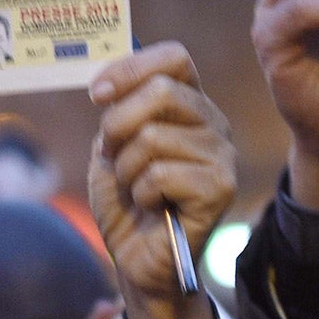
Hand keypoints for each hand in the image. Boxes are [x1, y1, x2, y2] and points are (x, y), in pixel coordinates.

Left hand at [88, 43, 236, 313]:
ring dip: (127, 169)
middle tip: (113, 156)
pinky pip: (161, 173)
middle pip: (161, 90)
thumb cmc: (126, 203)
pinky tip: (153, 207)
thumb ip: (117, 110)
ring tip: (136, 190)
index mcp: (189, 105)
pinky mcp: (220, 188)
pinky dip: (141, 194)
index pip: (174, 58)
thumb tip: (109, 85)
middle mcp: (212, 123)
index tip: (97, 94)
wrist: (137, 260)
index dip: (131, 68)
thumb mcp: (112, 147)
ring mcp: (221, 155)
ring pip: (153, 136)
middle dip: (118, 124)